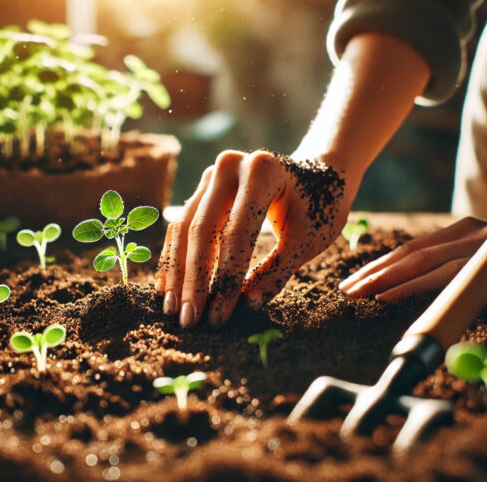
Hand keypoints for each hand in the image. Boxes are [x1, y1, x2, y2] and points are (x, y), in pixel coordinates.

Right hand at [155, 149, 356, 327]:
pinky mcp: (203, 186)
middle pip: (202, 230)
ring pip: (185, 228)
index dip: (224, 280)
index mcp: (262, 172)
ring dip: (177, 272)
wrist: (320, 172)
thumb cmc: (319, 208)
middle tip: (188, 321)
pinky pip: (182, 224)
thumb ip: (276, 272)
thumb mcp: (306, 240)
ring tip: (172, 310)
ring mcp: (213, 174)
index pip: (236, 234)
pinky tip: (167, 287)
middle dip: (193, 281)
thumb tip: (245, 306)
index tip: (218, 318)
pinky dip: (174, 256)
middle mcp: (231, 166)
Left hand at [339, 213, 486, 300]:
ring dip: (381, 280)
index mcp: (458, 232)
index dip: (380, 264)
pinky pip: (439, 276)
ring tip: (355, 293)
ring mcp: (472, 246)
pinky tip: (387, 296)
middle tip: (344, 289)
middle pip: (405, 253)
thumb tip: (430, 286)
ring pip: (416, 263)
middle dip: (371, 272)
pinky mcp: (486, 261)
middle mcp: (460, 234)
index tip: (355, 280)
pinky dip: (410, 286)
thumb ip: (462, 264)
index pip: (410, 249)